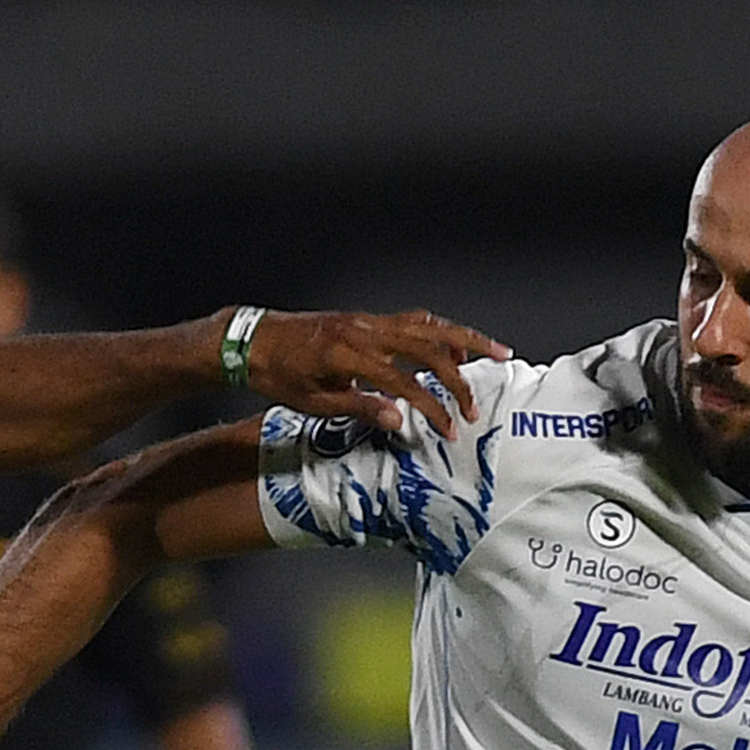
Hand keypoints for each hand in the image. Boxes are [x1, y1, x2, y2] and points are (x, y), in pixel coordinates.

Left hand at [238, 309, 510, 435]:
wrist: (254, 340)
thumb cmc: (278, 375)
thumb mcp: (315, 402)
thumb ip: (360, 407)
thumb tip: (400, 420)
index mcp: (350, 355)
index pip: (405, 383)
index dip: (431, 409)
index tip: (449, 430)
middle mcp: (365, 331)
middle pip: (428, 348)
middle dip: (459, 378)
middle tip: (475, 406)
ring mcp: (368, 321)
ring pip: (428, 326)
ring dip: (464, 339)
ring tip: (495, 352)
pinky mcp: (367, 319)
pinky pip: (412, 320)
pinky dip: (439, 331)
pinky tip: (454, 344)